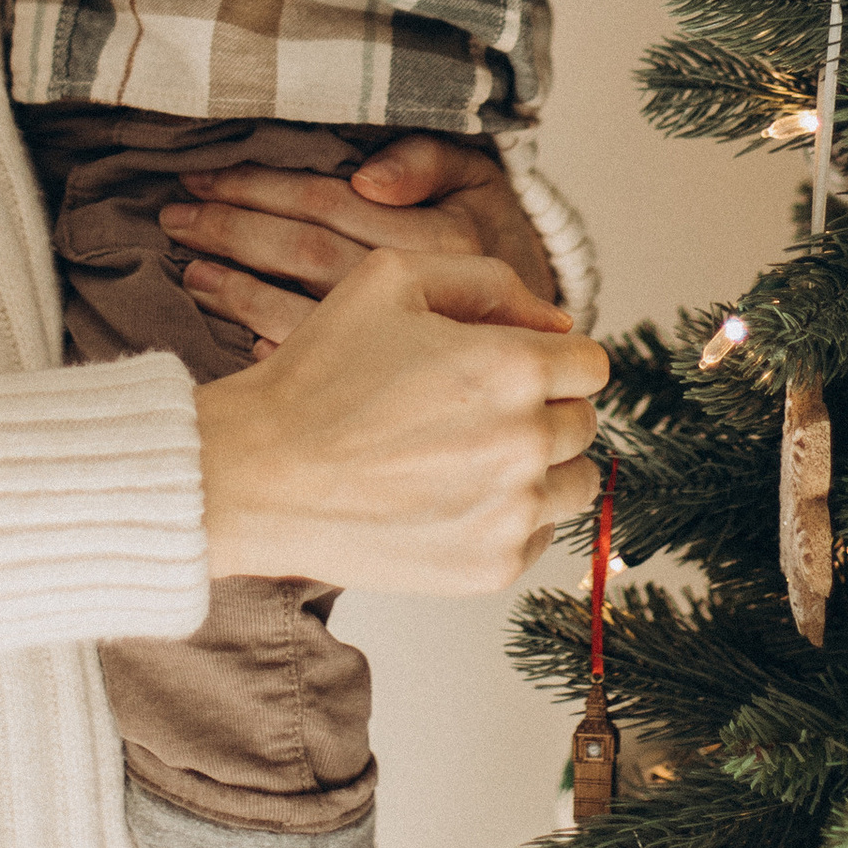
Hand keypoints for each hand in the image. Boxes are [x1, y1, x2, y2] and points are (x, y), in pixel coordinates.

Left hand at [161, 133, 557, 331]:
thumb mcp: (478, 178)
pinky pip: (312, 363)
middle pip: (302, 254)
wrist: (542, 327)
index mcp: (436, 236)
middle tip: (178, 219)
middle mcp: (416, 294)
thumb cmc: (491, 234)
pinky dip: (265, 343)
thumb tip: (368, 177)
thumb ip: (427, 161)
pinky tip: (231, 330)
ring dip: (235, 289)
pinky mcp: (381, 385)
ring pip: (296, 312)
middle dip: (232, 231)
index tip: (205, 178)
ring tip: (191, 269)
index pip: (327, 201)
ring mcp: (396, 347)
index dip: (260, 186)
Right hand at [198, 246, 605, 594]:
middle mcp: (525, 441)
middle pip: (584, 422)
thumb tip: (560, 319)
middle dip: (541, 409)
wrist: (257, 473)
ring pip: (576, 483)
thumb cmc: (318, 373)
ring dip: (539, 468)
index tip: (507, 370)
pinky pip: (539, 536)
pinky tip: (449, 498)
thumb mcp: (391, 281)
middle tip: (469, 413)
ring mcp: (512, 512)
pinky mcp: (491, 567)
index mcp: (513, 366)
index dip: (550, 359)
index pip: (589, 364)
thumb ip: (488, 280)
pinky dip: (508, 518)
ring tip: (466, 458)